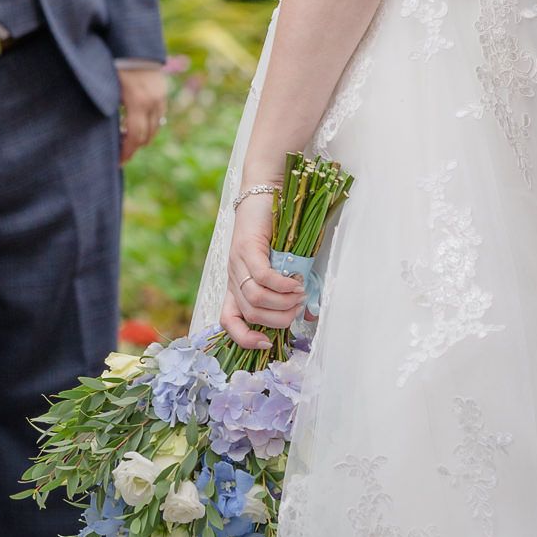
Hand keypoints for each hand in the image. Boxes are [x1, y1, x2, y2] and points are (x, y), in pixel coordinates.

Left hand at [117, 65, 166, 164]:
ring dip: (143, 137)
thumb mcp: (109, 87)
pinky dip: (149, 124)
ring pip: (156, 128)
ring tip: (128, 140)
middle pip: (146, 136)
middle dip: (134, 147)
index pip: (134, 136)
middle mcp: (153, 102)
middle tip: (122, 155)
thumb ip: (110, 110)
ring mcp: (160, 97)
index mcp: (137, 101)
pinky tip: (137, 124)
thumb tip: (107, 134)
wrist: (134, 43)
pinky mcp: (163, 92)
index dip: (126, 152)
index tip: (118, 162)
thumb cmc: (115, 64)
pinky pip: (159, 116)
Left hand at [220, 194, 303, 351]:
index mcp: (237, 286)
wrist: (264, 193)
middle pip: (250, 314)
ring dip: (282, 303)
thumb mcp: (283, 267)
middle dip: (277, 320)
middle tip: (297, 309)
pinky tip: (295, 283)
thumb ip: (290, 291)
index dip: (243, 339)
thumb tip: (308, 317)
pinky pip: (262, 277)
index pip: (228, 321)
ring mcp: (237, 263)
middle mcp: (233, 277)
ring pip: (256, 298)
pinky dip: (281, 285)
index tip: (265, 344)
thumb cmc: (276, 231)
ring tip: (300, 294)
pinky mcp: (247, 248)